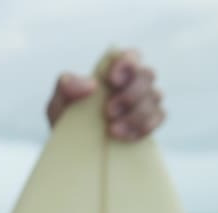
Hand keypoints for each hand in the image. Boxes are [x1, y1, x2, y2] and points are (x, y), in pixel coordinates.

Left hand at [46, 50, 164, 141]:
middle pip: (148, 75)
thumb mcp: (58, 104)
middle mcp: (131, 83)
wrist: (72, 151)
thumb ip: (66, 87)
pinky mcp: (148, 122)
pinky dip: (145, 127)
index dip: (127, 63)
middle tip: (109, 112)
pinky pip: (159, 118)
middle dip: (131, 93)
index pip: (130, 56)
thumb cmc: (67, 121)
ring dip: (136, 114)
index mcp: (111, 72)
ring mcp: (143, 102)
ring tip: (113, 131)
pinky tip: (125, 137)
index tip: (112, 80)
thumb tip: (91, 84)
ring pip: (156, 97)